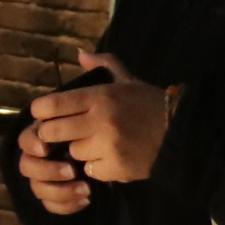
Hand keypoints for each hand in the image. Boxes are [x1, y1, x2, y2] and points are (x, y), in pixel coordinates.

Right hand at [15, 123, 92, 215]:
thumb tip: (65, 128)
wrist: (107, 156)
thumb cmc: (95, 135)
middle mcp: (36, 159)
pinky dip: (67, 206)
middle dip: (48, 171)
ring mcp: (42, 179)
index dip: (31, 145)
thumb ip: (75, 126)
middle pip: (27, 167)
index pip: (25, 141)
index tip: (45, 149)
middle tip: (72, 171)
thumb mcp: (87, 125)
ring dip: (61, 191)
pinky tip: (86, 200)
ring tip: (87, 189)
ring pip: (38, 189)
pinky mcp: (51, 196)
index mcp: (41, 139)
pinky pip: (50, 206)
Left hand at [27, 49, 173, 186]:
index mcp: (100, 96)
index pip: (51, 104)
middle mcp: (100, 120)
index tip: (44, 115)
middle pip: (51, 132)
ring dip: (80, 152)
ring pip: (72, 153)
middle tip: (66, 133)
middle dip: (55, 134)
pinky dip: (97, 168)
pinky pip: (90, 170)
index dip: (40, 112)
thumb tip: (80, 54)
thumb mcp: (128, 80)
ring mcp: (108, 145)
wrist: (183, 133)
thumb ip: (104, 64)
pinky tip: (111, 159)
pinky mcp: (116, 167)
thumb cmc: (150, 105)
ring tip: (98, 145)